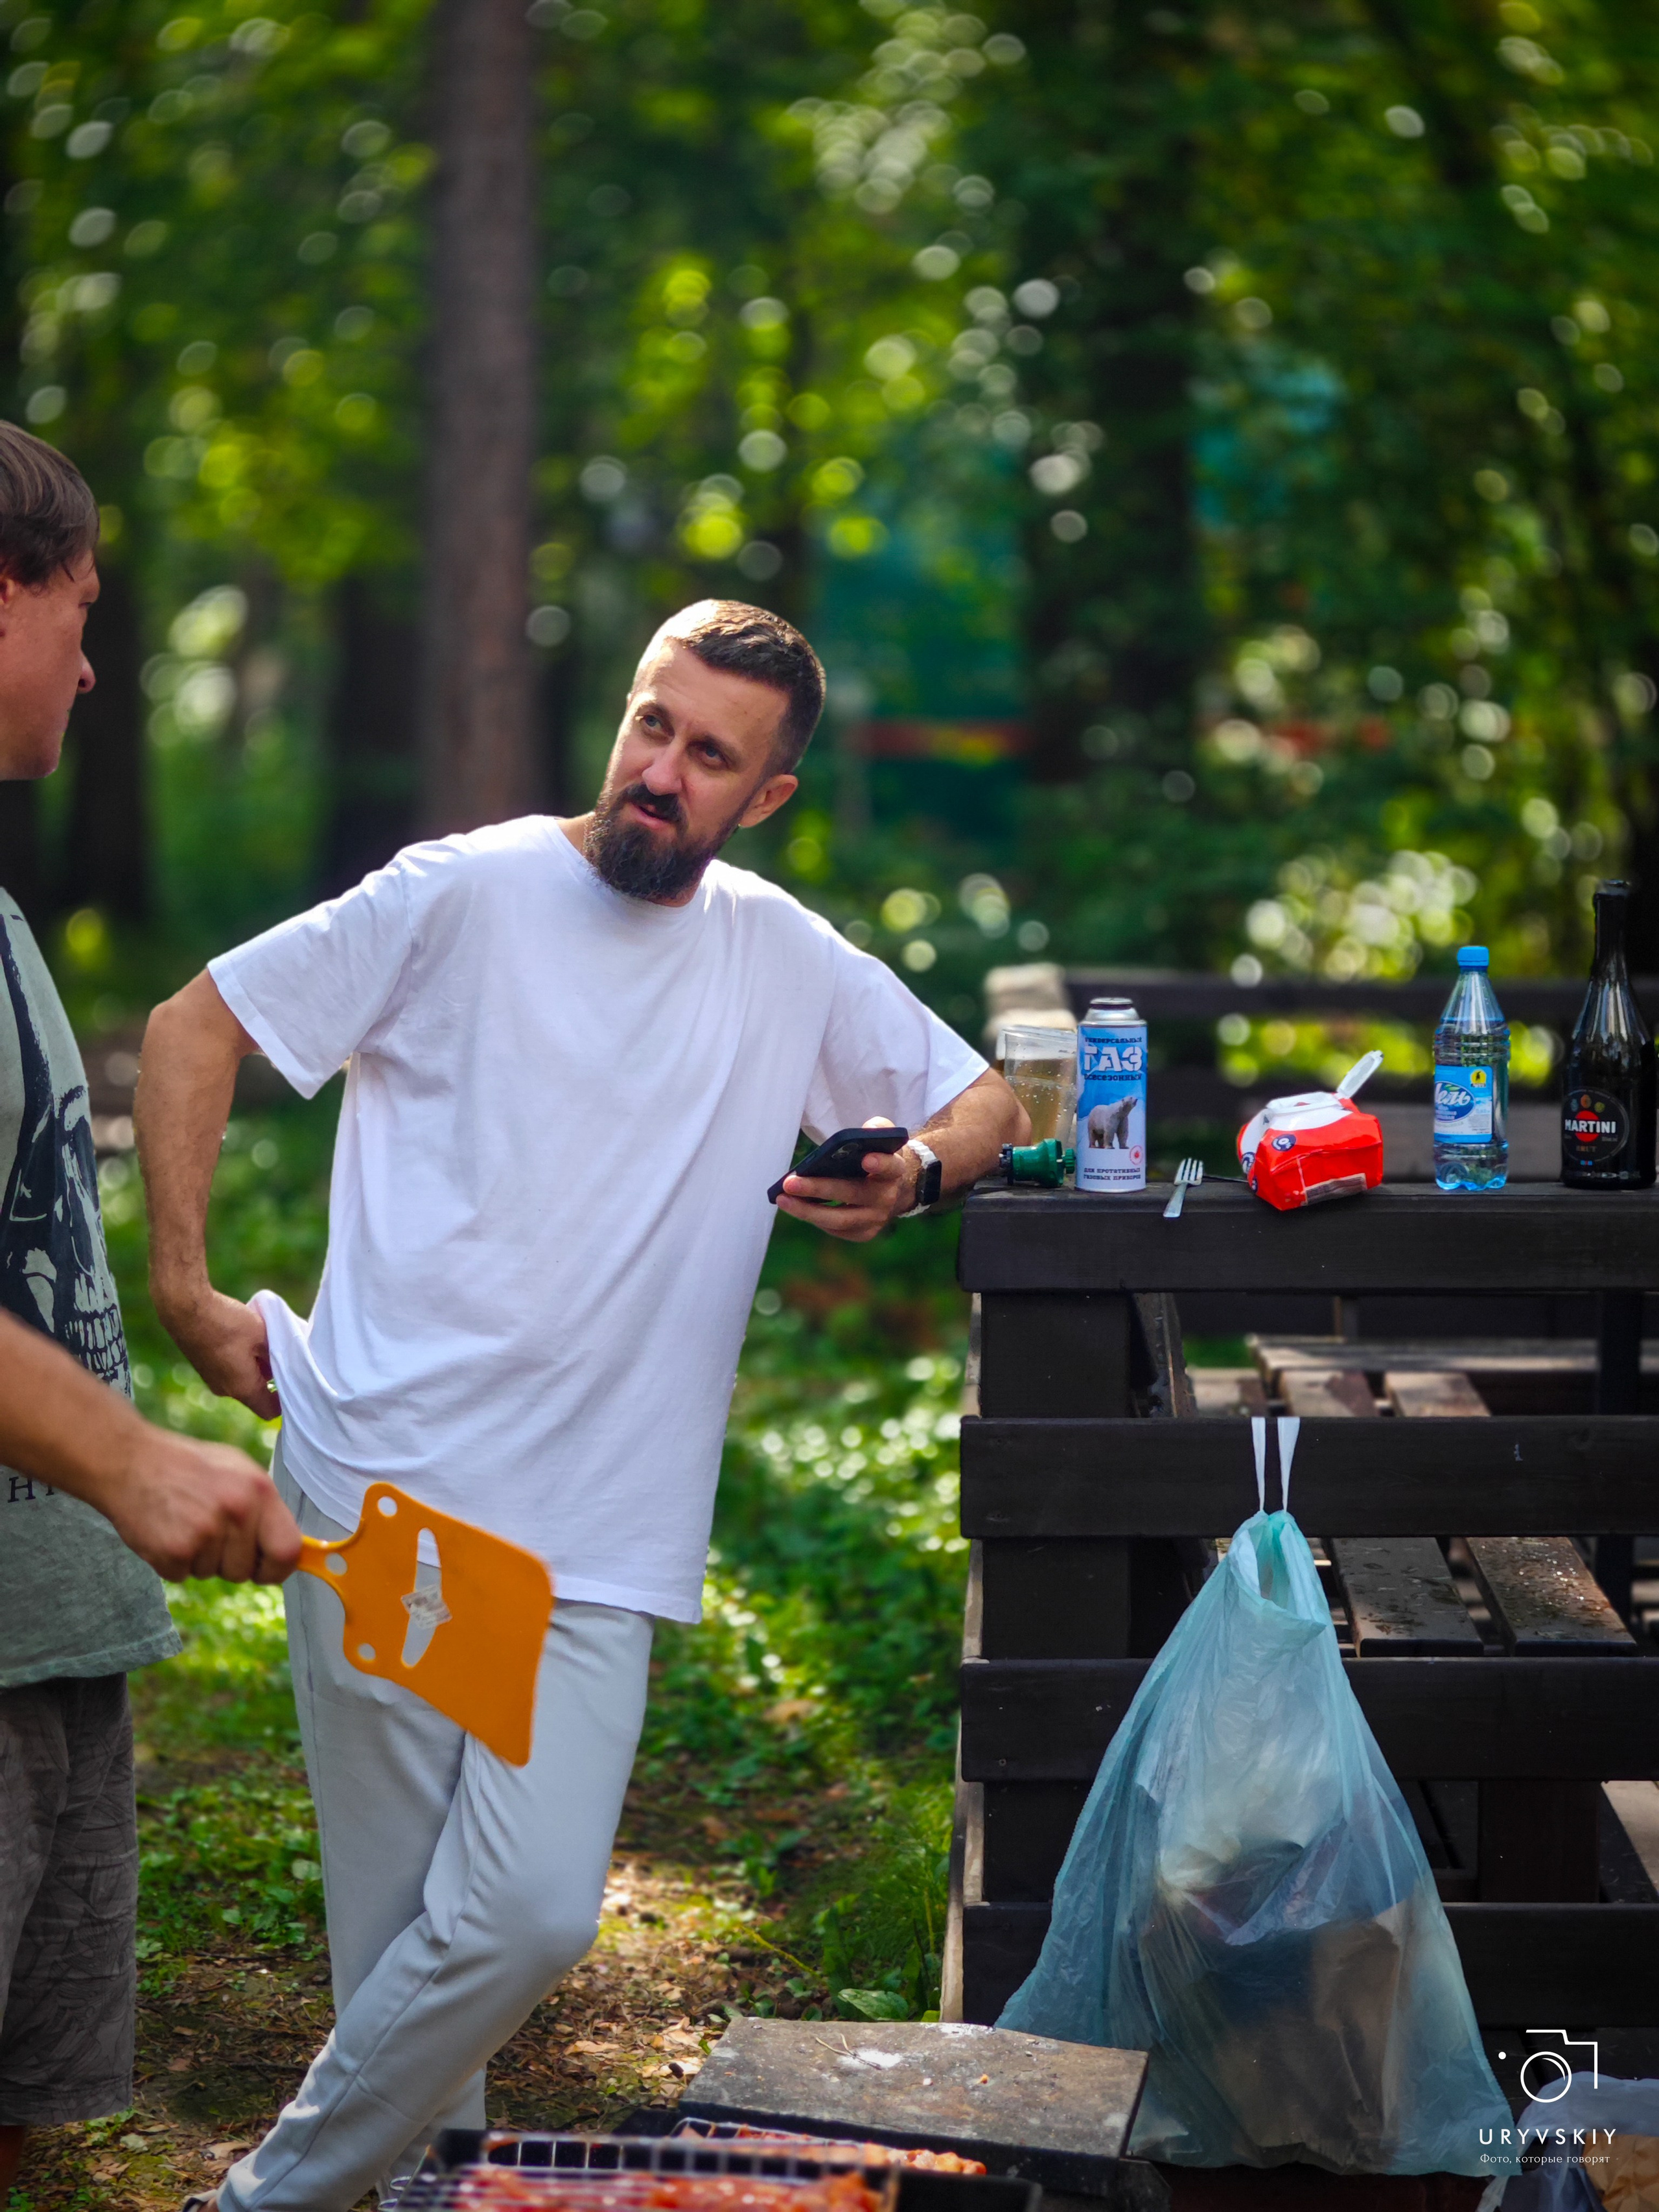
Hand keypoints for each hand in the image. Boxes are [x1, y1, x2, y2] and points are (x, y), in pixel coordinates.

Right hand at [113, 1429, 301, 1582]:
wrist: (130, 1461)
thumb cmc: (189, 1466)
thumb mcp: (239, 1471)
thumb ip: (265, 1509)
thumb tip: (293, 1549)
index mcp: (260, 1490)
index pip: (288, 1550)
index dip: (279, 1568)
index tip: (268, 1569)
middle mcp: (237, 1512)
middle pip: (245, 1571)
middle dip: (229, 1562)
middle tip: (209, 1532)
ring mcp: (205, 1533)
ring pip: (213, 1574)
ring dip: (200, 1559)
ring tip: (185, 1522)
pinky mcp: (174, 1551)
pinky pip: (182, 1576)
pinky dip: (173, 1562)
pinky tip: (167, 1531)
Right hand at [156, 1285, 279, 1417]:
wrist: (185, 1309)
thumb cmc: (227, 1323)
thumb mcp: (262, 1336)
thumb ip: (276, 1355)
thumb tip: (287, 1363)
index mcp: (242, 1388)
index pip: (268, 1411)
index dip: (284, 1401)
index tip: (295, 1383)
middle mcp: (225, 1390)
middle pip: (256, 1395)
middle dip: (270, 1379)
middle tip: (282, 1355)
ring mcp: (212, 1379)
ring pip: (242, 1381)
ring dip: (255, 1368)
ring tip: (262, 1343)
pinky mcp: (204, 1366)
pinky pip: (229, 1371)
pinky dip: (240, 1362)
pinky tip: (244, 1339)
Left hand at [774, 1117, 917, 1243]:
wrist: (891, 1189)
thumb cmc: (876, 1157)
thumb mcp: (881, 1140)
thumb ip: (877, 1129)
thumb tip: (866, 1130)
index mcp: (894, 1171)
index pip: (891, 1167)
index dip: (880, 1163)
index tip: (866, 1159)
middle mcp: (887, 1197)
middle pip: (853, 1194)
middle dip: (819, 1188)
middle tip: (790, 1183)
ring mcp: (876, 1219)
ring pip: (840, 1219)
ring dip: (808, 1210)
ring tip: (783, 1199)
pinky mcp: (864, 1233)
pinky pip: (835, 1229)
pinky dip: (814, 1218)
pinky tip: (795, 1207)